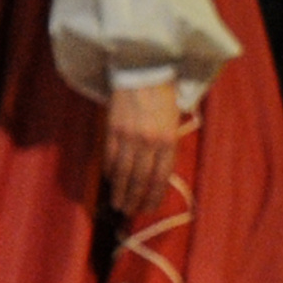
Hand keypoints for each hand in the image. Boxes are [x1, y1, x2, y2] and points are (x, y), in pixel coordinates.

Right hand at [102, 77, 181, 216]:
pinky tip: (110, 181)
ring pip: (122, 172)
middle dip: (134, 199)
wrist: (144, 70)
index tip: (148, 209)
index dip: (153, 196)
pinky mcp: (112, 129)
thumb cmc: (163, 97)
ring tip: (118, 203)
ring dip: (120, 190)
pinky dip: (110, 172)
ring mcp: (129, 136)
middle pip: (140, 179)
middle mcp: (149, 141)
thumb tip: (156, 175)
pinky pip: (109, 157)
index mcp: (168, 140)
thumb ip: (166, 148)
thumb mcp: (172, 123)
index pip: (160, 177)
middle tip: (129, 211)